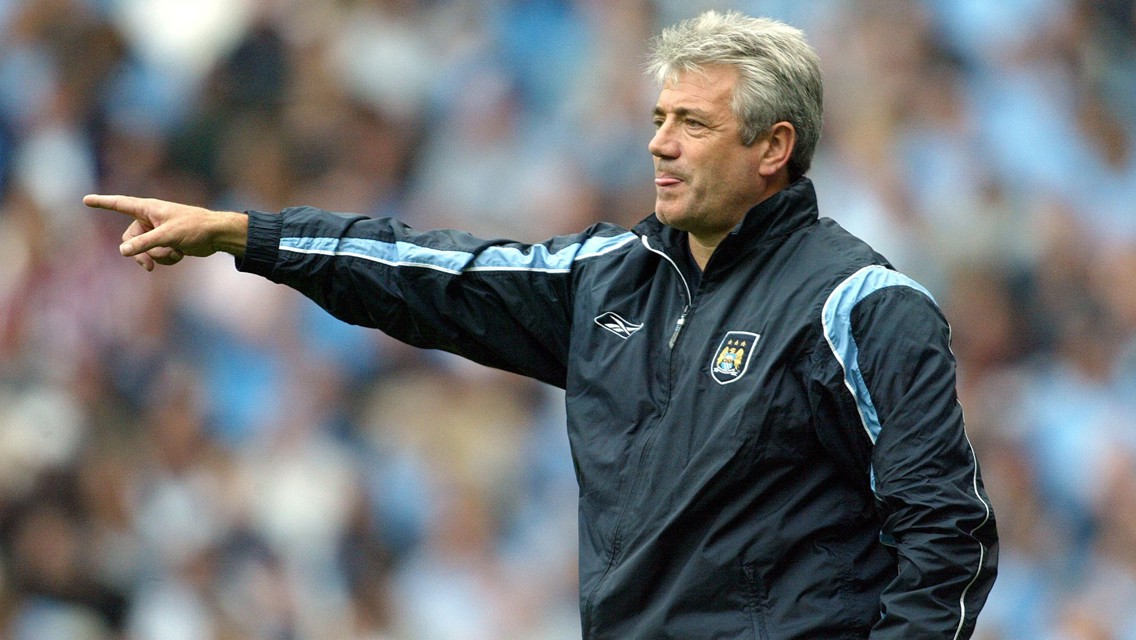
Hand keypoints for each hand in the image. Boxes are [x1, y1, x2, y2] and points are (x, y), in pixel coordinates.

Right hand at [83, 195, 247, 270]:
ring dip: (159, 256)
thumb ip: (144, 243)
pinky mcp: (167, 243)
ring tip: (176, 252)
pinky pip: (157, 255)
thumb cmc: (194, 227)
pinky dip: (168, 258)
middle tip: (148, 266)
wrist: (217, 235)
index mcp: (148, 209)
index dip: (103, 203)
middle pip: (130, 240)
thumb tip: (122, 251)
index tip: (86, 199)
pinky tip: (182, 254)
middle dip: (140, 254)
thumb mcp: (167, 236)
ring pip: (144, 250)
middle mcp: (150, 219)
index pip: (120, 204)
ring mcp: (158, 232)